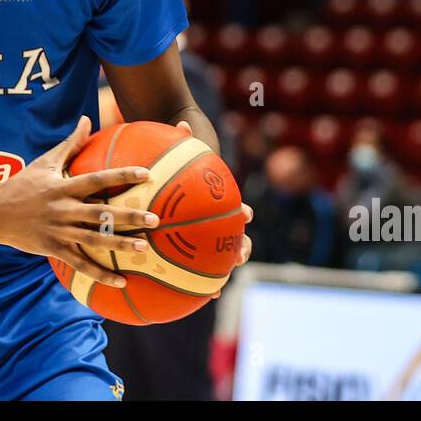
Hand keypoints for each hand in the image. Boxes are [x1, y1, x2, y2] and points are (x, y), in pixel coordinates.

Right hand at [0, 116, 159, 287]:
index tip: (146, 174)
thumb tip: (86, 119)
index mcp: (64, 187)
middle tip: (154, 219)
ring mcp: (59, 231)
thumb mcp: (45, 162)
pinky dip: (100, 274)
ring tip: (144, 248)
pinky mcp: (53, 249)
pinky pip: (80, 264)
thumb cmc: (21, 185)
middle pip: (101, 213)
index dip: (122, 176)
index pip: (97, 179)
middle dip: (128, 216)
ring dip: (120, 245)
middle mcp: (63, 209)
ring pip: (94, 239)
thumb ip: (70, 143)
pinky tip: (121, 281)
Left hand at [176, 121, 253, 293]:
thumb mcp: (182, 155)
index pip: (237, 209)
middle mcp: (217, 223)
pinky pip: (191, 271)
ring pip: (217, 260)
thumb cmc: (180, 165)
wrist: (174, 178)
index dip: (242, 213)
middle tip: (237, 256)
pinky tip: (183, 296)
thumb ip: (184, 141)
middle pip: (235, 239)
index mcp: (219, 204)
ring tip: (216, 287)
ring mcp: (206, 239)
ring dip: (218, 274)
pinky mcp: (189, 252)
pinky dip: (188, 283)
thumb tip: (182, 124)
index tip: (246, 214)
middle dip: (239, 250)